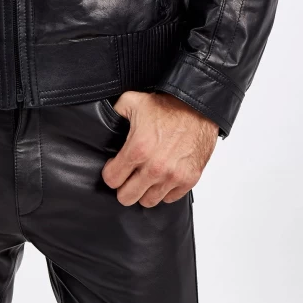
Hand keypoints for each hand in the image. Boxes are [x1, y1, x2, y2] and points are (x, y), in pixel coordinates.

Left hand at [101, 90, 218, 206]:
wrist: (198, 107)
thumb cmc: (168, 105)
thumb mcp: (133, 101)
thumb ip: (115, 112)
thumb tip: (104, 119)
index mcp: (138, 149)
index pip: (112, 179)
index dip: (110, 172)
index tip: (115, 166)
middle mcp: (155, 168)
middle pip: (126, 197)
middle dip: (123, 186)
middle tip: (128, 175)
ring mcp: (173, 177)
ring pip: (148, 201)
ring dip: (144, 190)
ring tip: (145, 177)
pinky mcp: (188, 180)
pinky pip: (169, 198)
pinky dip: (164, 190)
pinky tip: (162, 176)